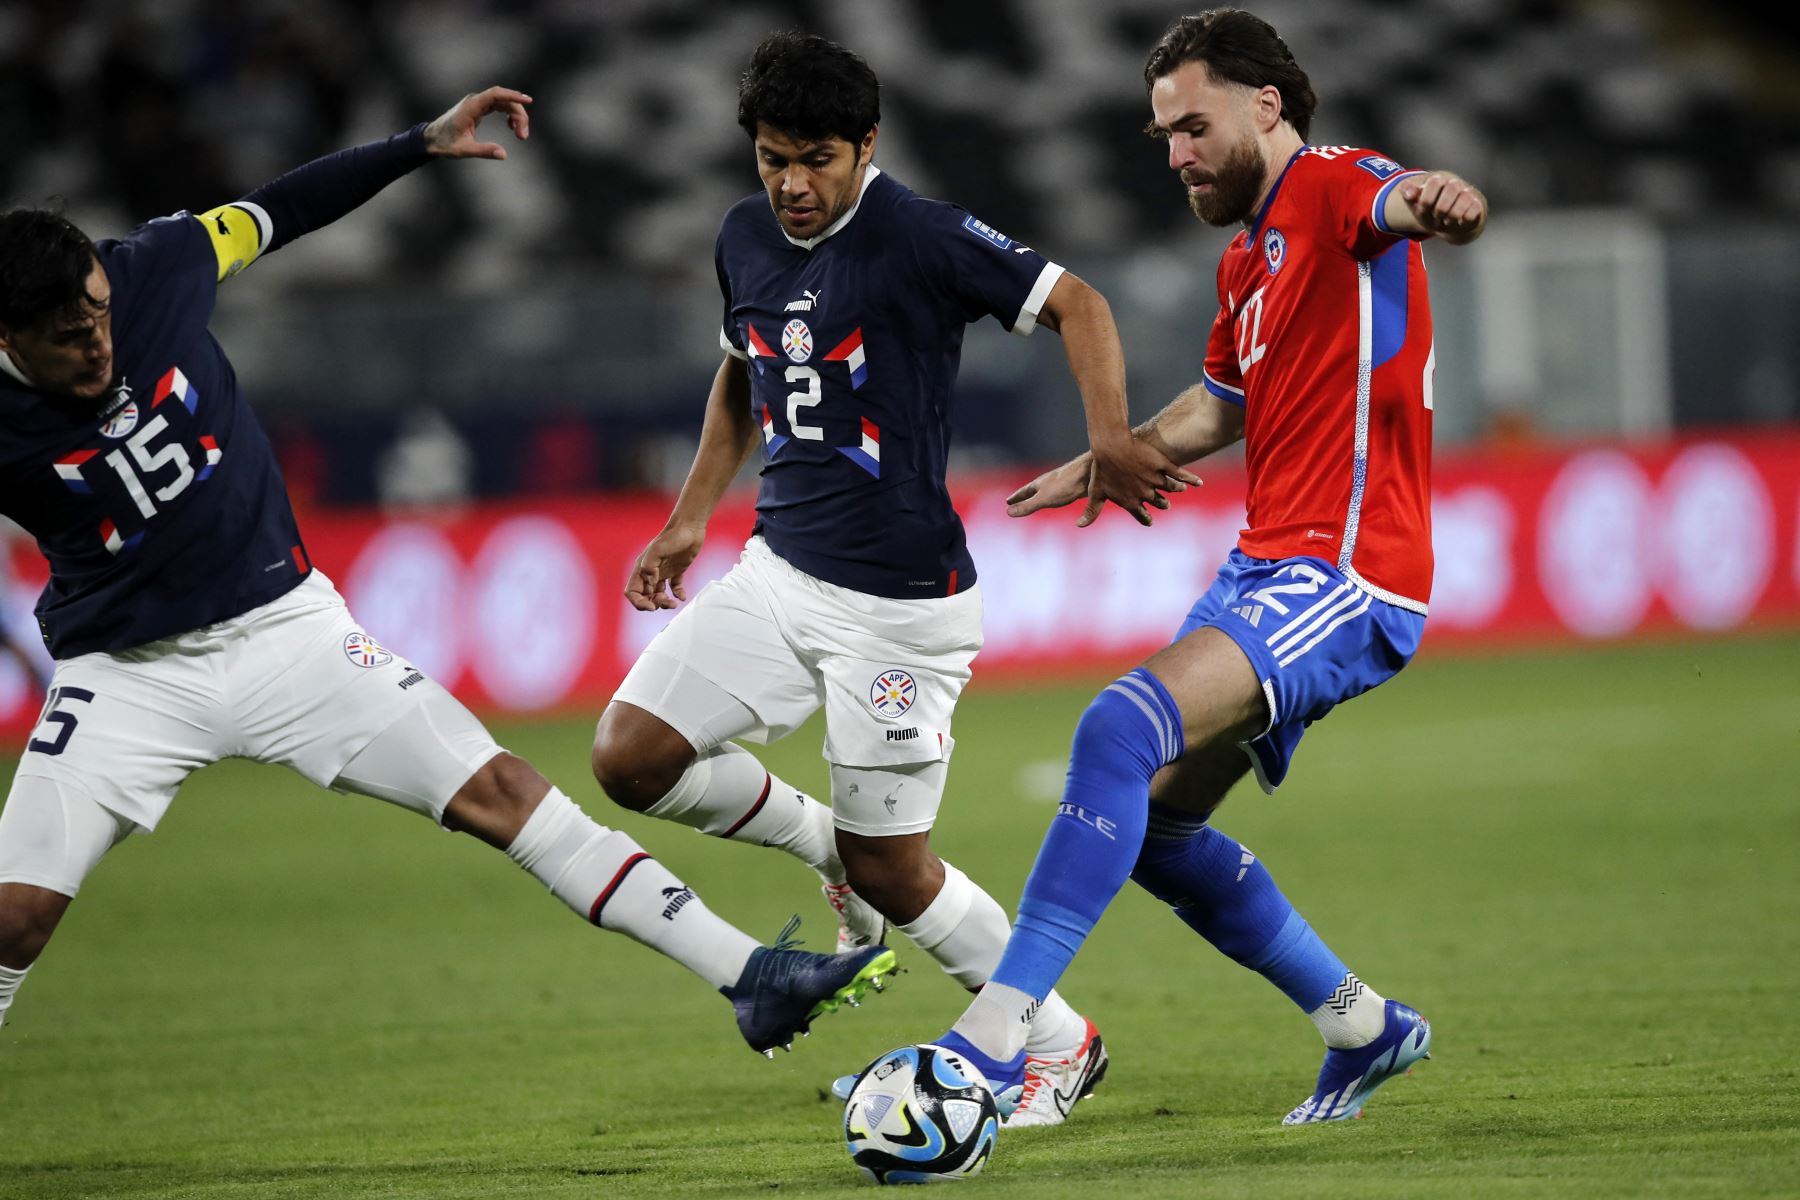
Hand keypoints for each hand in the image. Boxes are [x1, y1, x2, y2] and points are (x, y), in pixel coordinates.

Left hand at [423, 87, 531, 159]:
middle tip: (523, 136)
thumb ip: (483, 151)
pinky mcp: (479, 108)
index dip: (513, 96)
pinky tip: (512, 127)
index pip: (495, 95)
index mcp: (471, 107)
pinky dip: (509, 114)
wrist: (432, 138)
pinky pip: (499, 105)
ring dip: (515, 115)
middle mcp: (475, 101)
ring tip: (520, 135)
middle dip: (518, 114)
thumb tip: (503, 154)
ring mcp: (477, 103)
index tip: (528, 101)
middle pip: (504, 99)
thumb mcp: (464, 150)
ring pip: (503, 102)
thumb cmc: (445, 143)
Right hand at [625, 524, 704, 611]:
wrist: (689, 527)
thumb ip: (649, 567)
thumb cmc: (673, 536)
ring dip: (664, 602)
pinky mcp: (677, 570)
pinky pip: (674, 588)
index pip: (632, 591)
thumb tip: (651, 583)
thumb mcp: (657, 550)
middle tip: (666, 603)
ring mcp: (663, 572)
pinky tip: (682, 596)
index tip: (651, 606)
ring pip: (659, 594)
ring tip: (674, 603)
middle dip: (653, 604)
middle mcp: (650, 572)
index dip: (638, 602)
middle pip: (645, 596)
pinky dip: (677, 594)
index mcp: (641, 568)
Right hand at [1006, 453, 1092, 517]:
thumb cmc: (1066, 485)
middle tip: (1017, 500)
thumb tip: (1008, 513)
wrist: (1091, 472)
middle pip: (1034, 489)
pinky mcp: (1074, 486)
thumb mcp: (1043, 499)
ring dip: (1040, 495)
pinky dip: (1055, 497)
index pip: (1024, 491)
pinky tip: (1063, 498)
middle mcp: (1049, 482)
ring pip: (1047, 490)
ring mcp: (1062, 483)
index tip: (1007, 501)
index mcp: (1040, 484)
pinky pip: (1061, 493)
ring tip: (1037, 499)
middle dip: (1025, 495)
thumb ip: (1027, 506)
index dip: (1016, 497)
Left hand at [1083, 437, 1201, 527]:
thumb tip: (1079, 526)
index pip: (1141, 515)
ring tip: (1179, 489)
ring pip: (1171, 489)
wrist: (1111, 447)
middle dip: (1162, 504)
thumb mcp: (1095, 493)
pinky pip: (1180, 474)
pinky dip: (1191, 479)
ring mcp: (1155, 480)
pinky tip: (1198, 483)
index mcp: (1131, 502)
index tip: (1148, 521)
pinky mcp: (1163, 466)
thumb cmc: (1101, 470)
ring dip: (1176, 491)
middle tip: (1165, 504)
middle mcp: (1146, 494)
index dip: (1144, 519)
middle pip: (1159, 503)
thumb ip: (1091, 512)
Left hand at [1399, 171, 1485, 242]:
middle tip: (1437, 216)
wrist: (1453, 221)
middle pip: (1451, 189)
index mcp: (1439, 181)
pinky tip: (1459, 222)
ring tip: (1447, 221)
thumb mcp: (1418, 206)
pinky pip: (1472, 213)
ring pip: (1463, 200)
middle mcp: (1455, 184)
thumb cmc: (1433, 211)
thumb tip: (1405, 189)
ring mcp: (1467, 194)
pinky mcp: (1477, 205)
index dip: (1427, 199)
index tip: (1424, 209)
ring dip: (1452, 216)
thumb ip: (1409, 196)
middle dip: (1440, 209)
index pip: (1435, 182)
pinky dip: (1463, 220)